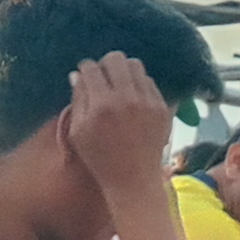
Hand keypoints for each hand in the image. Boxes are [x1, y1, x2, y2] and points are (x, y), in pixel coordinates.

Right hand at [64, 52, 172, 196]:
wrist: (134, 181)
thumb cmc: (100, 160)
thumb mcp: (78, 132)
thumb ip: (77, 100)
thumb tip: (76, 74)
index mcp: (101, 105)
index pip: (91, 68)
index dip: (85, 69)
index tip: (85, 76)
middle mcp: (126, 99)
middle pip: (116, 58)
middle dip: (105, 65)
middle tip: (103, 78)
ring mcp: (147, 102)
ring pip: (136, 65)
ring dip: (124, 72)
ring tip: (119, 87)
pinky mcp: (162, 108)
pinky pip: (149, 82)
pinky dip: (139, 85)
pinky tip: (133, 100)